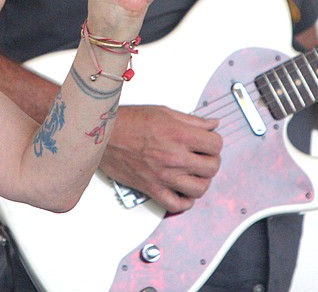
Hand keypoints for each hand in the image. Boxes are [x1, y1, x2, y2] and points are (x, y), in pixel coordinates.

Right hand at [100, 105, 220, 213]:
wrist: (102, 135)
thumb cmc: (128, 122)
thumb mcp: (163, 112)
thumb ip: (191, 120)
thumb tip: (211, 124)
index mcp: (179, 134)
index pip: (215, 145)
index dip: (215, 143)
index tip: (208, 143)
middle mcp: (174, 156)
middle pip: (212, 167)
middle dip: (211, 162)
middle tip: (203, 157)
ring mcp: (164, 175)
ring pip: (200, 189)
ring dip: (201, 181)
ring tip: (194, 174)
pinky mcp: (152, 189)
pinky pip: (177, 205)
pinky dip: (185, 202)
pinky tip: (183, 192)